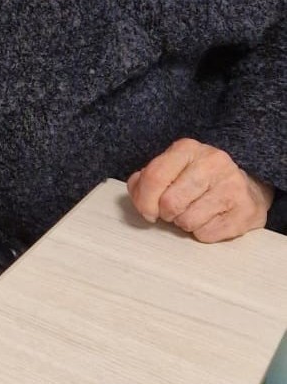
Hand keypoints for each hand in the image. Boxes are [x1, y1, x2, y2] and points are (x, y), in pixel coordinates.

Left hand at [126, 138, 272, 241]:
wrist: (245, 189)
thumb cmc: (198, 182)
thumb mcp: (170, 171)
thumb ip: (146, 180)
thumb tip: (138, 193)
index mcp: (188, 149)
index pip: (154, 177)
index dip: (144, 201)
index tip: (148, 211)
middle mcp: (213, 162)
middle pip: (170, 203)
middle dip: (166, 214)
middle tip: (174, 211)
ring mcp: (232, 185)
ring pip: (187, 221)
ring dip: (184, 224)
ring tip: (194, 213)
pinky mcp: (246, 210)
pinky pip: (206, 234)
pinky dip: (202, 233)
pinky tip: (211, 219)